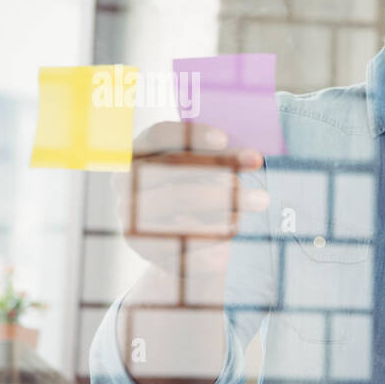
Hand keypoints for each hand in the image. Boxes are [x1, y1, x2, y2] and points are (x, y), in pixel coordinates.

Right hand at [113, 122, 267, 277]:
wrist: (183, 249)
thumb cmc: (198, 196)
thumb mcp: (206, 175)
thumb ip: (221, 162)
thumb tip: (251, 158)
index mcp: (138, 151)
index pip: (159, 134)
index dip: (190, 135)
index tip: (225, 139)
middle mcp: (124, 179)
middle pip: (172, 168)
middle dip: (221, 171)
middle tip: (259, 180)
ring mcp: (127, 212)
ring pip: (177, 199)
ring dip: (224, 201)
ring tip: (259, 201)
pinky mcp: (139, 243)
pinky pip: (177, 236)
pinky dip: (210, 234)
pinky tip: (233, 230)